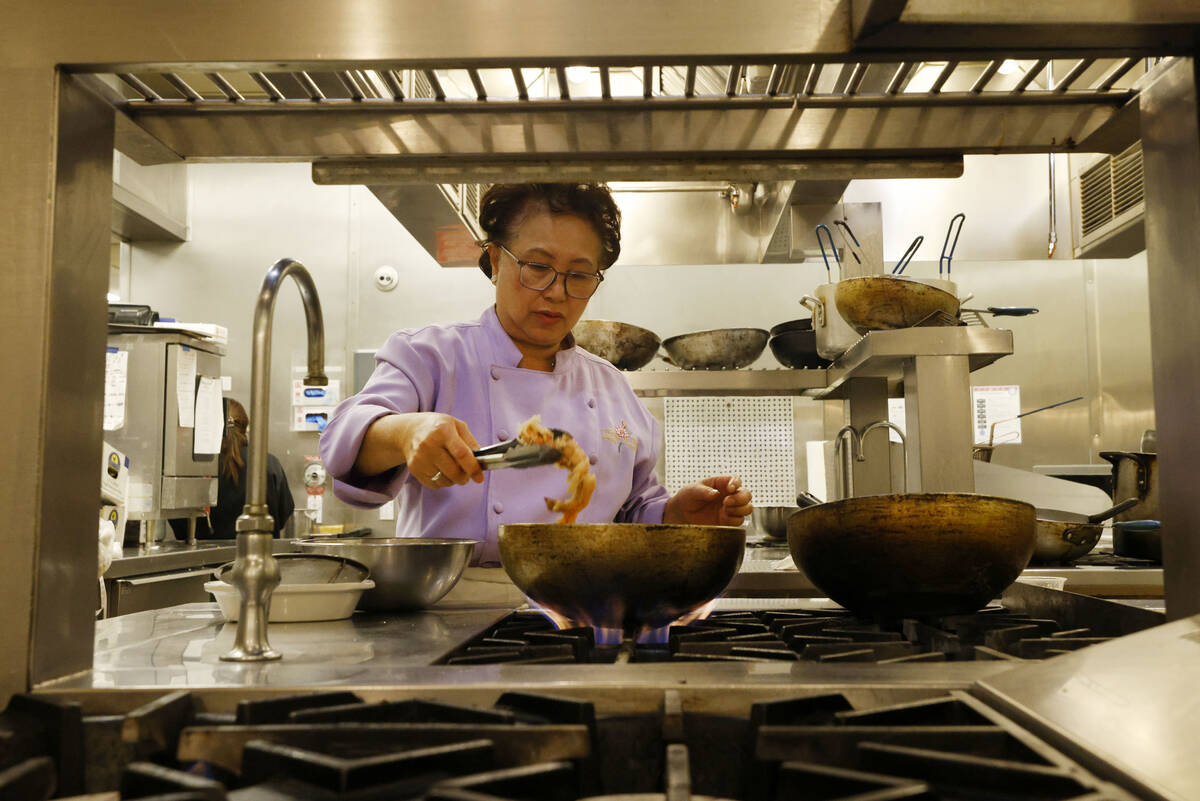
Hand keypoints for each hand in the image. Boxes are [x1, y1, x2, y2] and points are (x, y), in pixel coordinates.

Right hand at [356, 412, 484, 488]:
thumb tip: (481, 461)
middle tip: (467, 474)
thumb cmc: (438, 427)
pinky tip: (442, 471)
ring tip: (453, 470)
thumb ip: (471, 442)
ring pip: (444, 480)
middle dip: (464, 477)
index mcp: (443, 430)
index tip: (480, 478)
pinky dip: (442, 482)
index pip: (461, 454)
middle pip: (453, 471)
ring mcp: (420, 457)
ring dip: (454, 480)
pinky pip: (434, 484)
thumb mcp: (457, 426)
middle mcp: (429, 444)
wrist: (410, 430)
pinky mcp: (414, 468)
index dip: (473, 468)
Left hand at [663, 475, 752, 526]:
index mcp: (721, 484)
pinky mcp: (728, 521)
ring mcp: (730, 509)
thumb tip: (716, 494)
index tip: (730, 489)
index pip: (736, 480)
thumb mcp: (693, 490)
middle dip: (740, 498)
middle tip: (726, 502)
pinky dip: (734, 520)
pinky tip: (723, 518)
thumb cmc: (688, 497)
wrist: (682, 514)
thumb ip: (704, 491)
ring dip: (739, 509)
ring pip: (747, 508)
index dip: (737, 483)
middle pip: (747, 495)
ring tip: (724, 510)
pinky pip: (739, 521)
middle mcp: (729, 495)